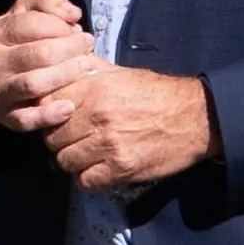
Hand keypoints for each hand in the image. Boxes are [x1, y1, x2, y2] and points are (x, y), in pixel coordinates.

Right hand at [0, 0, 98, 126]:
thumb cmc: (19, 38)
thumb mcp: (27, 12)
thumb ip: (49, 3)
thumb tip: (73, 13)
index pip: (31, 24)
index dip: (60, 25)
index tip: (77, 29)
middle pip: (37, 54)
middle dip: (70, 49)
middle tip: (88, 46)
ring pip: (34, 84)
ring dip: (66, 75)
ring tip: (86, 67)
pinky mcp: (5, 117)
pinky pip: (27, 120)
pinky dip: (50, 115)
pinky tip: (69, 107)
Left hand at [41, 67, 213, 192]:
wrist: (196, 117)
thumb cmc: (156, 93)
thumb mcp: (120, 73)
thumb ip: (88, 70)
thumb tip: (62, 63)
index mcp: (94, 87)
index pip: (47, 105)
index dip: (48, 113)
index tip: (57, 118)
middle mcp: (97, 115)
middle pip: (52, 136)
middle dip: (58, 139)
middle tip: (72, 139)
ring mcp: (108, 144)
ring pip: (64, 160)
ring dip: (72, 160)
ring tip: (85, 154)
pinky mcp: (121, 168)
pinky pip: (85, 181)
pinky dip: (88, 178)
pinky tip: (98, 169)